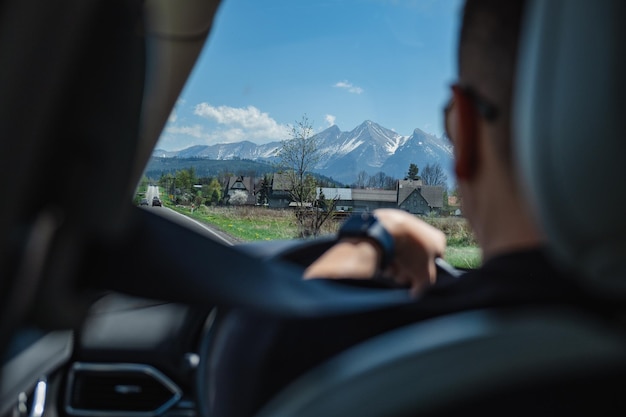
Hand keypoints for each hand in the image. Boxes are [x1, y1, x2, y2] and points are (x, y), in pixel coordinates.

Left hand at [303, 209, 445, 295]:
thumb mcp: (424, 276)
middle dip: (407, 273)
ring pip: (401, 259)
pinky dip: (386, 258)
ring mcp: (406, 230)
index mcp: (438, 240)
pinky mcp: (389, 230)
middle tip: (400, 276)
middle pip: (416, 263)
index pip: (436, 263)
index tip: (416, 282)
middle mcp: (423, 233)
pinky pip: (390, 251)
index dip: (426, 275)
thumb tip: (415, 293)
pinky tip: (382, 260)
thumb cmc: (411, 252)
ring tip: (390, 269)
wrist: (388, 230)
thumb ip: (424, 286)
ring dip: (395, 269)